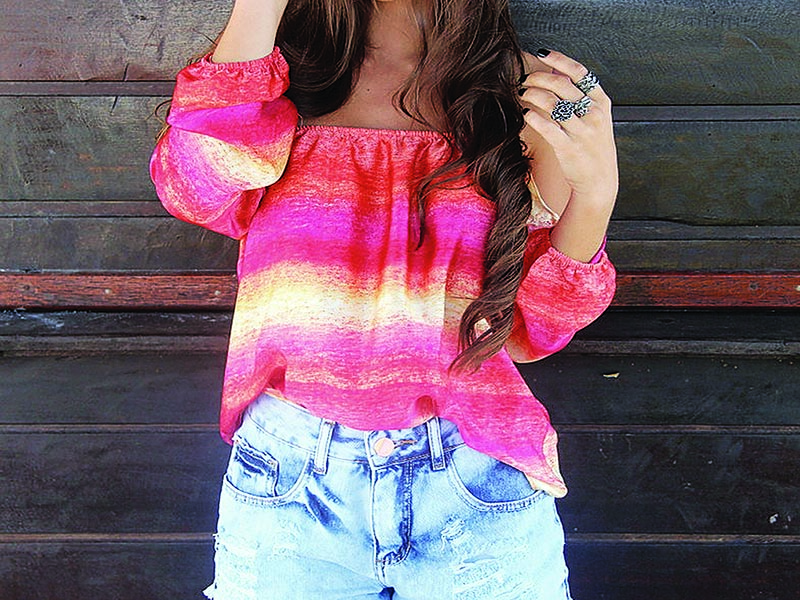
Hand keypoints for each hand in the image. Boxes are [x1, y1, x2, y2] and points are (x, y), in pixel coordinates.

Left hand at [518, 49, 617, 206]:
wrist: (599, 180)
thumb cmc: (593, 147)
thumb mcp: (596, 118)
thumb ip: (581, 97)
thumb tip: (559, 72)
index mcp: (601, 102)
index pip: (580, 72)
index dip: (560, 60)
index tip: (542, 53)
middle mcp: (593, 114)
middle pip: (562, 85)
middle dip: (538, 78)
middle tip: (524, 79)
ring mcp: (581, 131)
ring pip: (552, 103)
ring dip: (532, 95)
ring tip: (521, 94)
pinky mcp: (568, 147)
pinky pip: (546, 126)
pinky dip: (532, 117)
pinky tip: (524, 113)